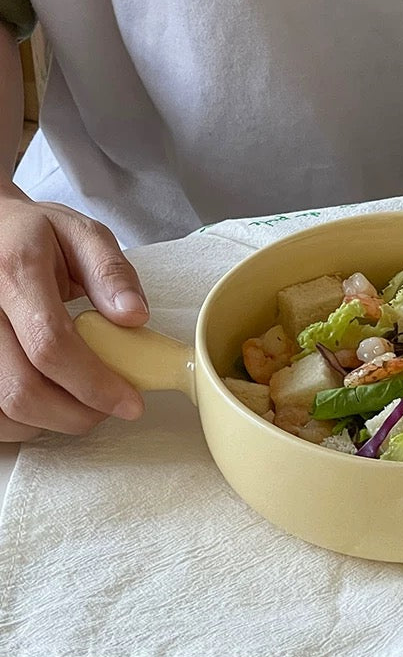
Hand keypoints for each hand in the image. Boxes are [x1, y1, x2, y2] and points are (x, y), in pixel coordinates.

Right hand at [0, 185, 146, 440]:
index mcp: (14, 271)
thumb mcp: (80, 235)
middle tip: (110, 408)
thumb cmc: (33, 236)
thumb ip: (111, 272)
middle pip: (23, 390)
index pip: (51, 345)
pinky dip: (25, 421)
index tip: (130, 402)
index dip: (95, 384)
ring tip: (82, 401)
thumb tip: (135, 316)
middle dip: (78, 413)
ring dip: (52, 421)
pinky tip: (49, 400)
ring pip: (5, 411)